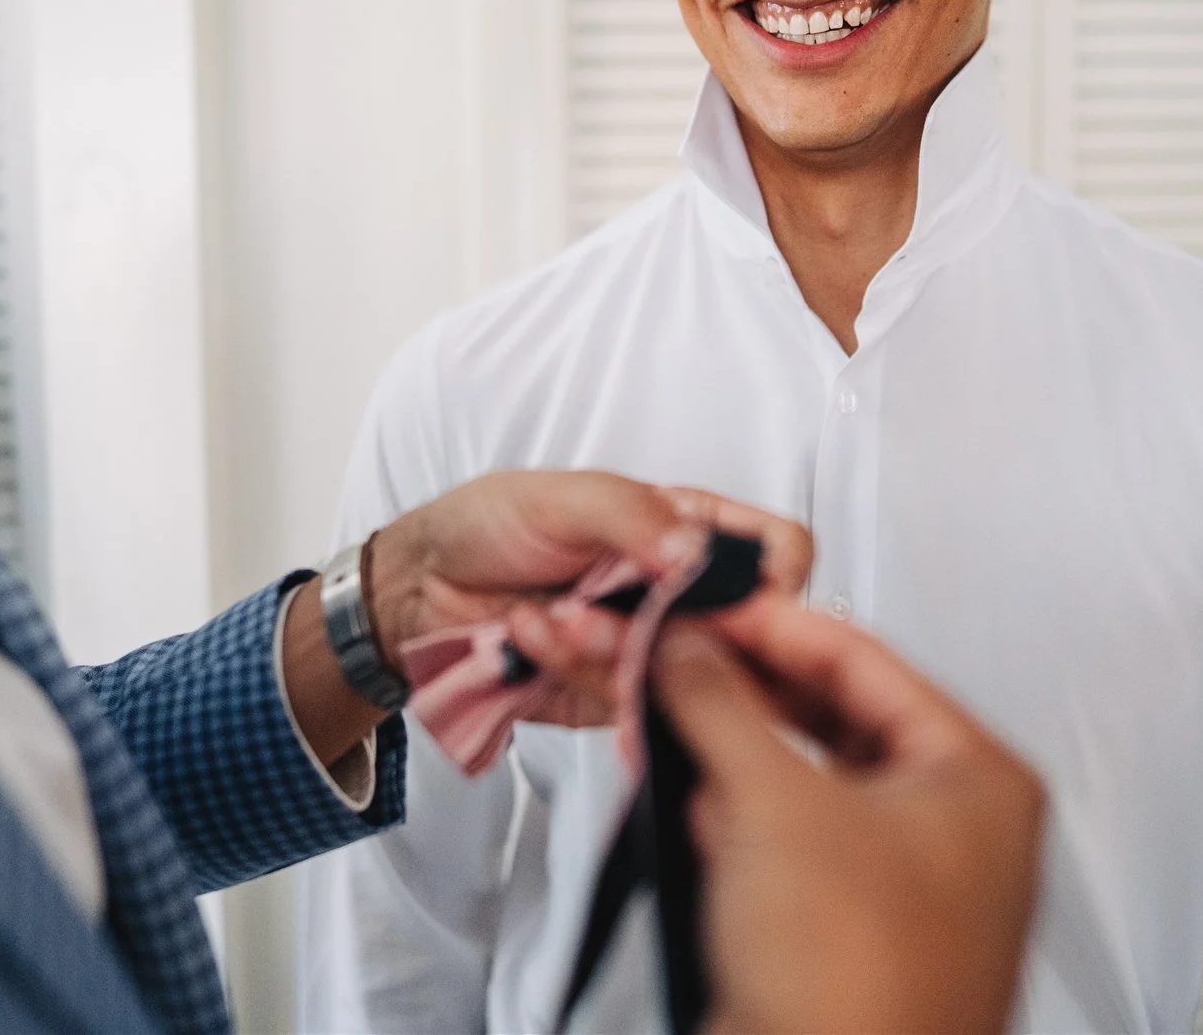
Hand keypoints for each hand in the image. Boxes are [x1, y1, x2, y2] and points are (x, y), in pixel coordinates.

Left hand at [372, 472, 812, 726]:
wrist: (424, 588)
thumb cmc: (491, 524)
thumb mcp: (562, 498)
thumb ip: (632, 516)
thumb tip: (693, 551)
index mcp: (689, 530)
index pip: (778, 552)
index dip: (778, 573)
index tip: (745, 588)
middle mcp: (685, 595)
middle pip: (749, 632)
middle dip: (692, 630)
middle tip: (626, 612)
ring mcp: (655, 652)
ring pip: (689, 678)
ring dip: (616, 650)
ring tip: (551, 616)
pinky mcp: (618, 698)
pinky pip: (630, 705)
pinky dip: (581, 672)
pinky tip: (532, 640)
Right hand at [653, 597, 1045, 1034]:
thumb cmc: (862, 991)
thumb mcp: (775, 803)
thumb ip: (722, 703)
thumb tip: (691, 649)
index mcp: (980, 779)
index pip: (864, 656)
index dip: (773, 622)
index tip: (707, 605)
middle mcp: (957, 828)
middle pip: (833, 716)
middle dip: (743, 690)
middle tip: (677, 658)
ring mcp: (904, 885)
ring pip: (803, 779)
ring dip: (729, 750)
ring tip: (666, 719)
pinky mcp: (847, 933)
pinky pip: (786, 843)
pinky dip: (734, 817)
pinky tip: (687, 803)